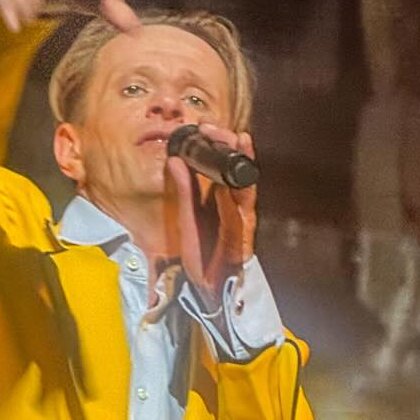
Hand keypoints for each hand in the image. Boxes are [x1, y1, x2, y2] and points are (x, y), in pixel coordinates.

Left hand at [165, 123, 256, 306]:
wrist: (209, 292)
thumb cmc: (201, 258)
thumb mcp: (186, 220)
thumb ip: (183, 193)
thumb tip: (174, 161)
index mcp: (217, 199)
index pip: (218, 165)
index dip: (213, 145)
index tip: (204, 127)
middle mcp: (232, 203)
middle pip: (234, 167)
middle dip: (227, 146)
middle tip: (216, 129)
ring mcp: (241, 216)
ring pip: (243, 181)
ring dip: (239, 158)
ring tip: (235, 138)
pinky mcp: (245, 230)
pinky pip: (244, 205)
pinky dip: (241, 187)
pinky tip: (236, 170)